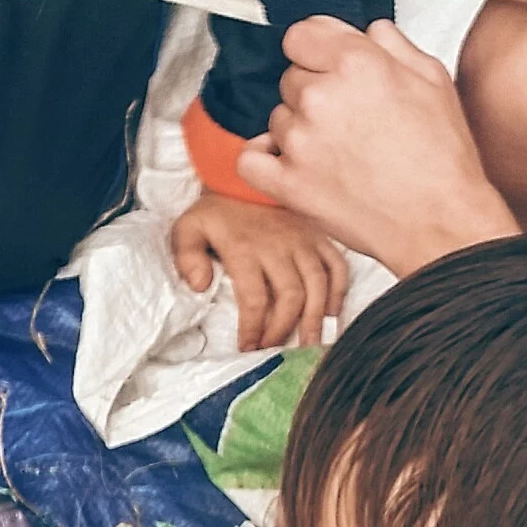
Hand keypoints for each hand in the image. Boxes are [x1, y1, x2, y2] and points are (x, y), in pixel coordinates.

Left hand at [171, 191, 347, 349]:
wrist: (240, 176)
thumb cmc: (214, 211)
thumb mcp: (188, 228)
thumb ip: (187, 256)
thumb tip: (199, 286)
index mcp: (246, 248)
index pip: (255, 298)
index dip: (254, 328)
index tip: (248, 348)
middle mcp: (279, 245)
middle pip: (291, 295)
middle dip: (284, 329)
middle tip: (275, 350)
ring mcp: (302, 239)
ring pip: (318, 283)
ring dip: (315, 317)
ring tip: (310, 344)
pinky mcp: (317, 234)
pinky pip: (336, 264)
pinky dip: (338, 289)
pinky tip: (332, 312)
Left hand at [239, 17, 520, 276]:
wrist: (437, 221)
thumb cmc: (441, 159)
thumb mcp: (433, 81)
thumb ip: (395, 47)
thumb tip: (371, 31)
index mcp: (356, 63)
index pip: (301, 34)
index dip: (315, 49)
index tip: (324, 62)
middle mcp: (322, 97)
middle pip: (291, 78)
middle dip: (315, 92)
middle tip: (348, 119)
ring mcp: (300, 141)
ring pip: (278, 118)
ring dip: (298, 129)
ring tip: (338, 150)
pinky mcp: (286, 183)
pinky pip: (251, 159)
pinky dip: (264, 159)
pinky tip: (289, 162)